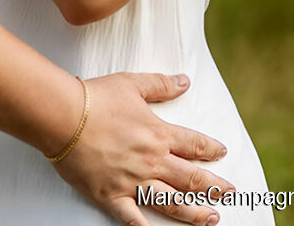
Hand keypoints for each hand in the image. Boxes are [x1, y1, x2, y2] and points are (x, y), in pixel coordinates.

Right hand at [52, 72, 232, 225]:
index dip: (212, 149)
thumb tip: (185, 82)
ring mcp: (132, 182)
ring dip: (194, 212)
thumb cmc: (96, 98)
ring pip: (171, 202)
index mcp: (159, 134)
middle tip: (231, 192)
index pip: (195, 144)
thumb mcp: (133, 84)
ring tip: (211, 219)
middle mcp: (151, 161)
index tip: (222, 153)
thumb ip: (161, 85)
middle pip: (191, 178)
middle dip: (214, 186)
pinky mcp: (110, 196)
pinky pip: (132, 219)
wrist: (63, 116)